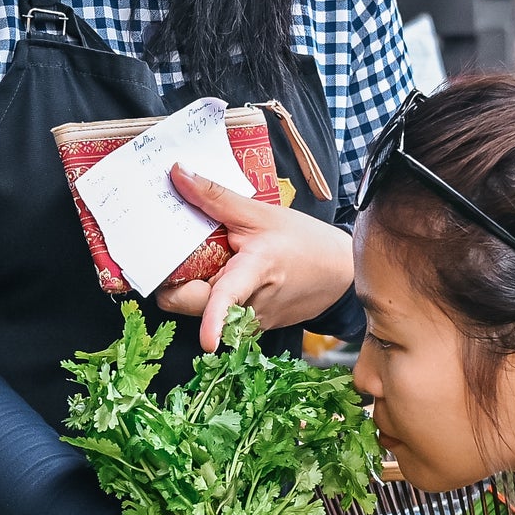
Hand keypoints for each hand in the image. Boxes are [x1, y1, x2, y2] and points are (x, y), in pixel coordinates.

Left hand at [151, 169, 355, 349]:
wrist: (340, 272)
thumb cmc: (303, 241)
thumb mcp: (259, 212)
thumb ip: (215, 196)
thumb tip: (178, 173)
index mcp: (254, 272)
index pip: (227, 300)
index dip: (213, 321)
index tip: (206, 341)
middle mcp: (251, 305)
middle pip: (193, 306)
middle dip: (175, 284)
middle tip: (176, 256)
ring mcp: (252, 320)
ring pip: (202, 311)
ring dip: (195, 288)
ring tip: (210, 261)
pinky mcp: (251, 326)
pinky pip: (220, 314)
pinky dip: (213, 295)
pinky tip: (228, 274)